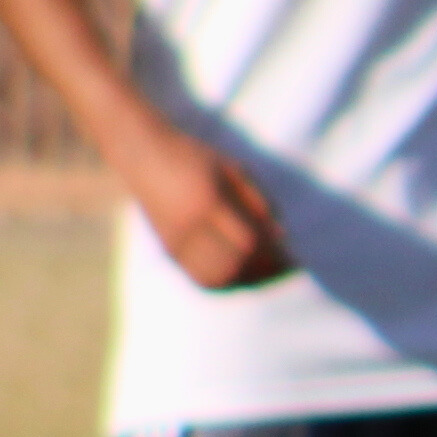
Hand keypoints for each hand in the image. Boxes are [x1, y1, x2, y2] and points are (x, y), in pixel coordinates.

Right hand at [126, 134, 295, 290]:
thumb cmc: (195, 157)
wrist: (142, 155)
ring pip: (216, 278)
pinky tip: (245, 272)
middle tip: (285, 267)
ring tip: (268, 271)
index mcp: (207, 202)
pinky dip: (228, 281)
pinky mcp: (168, 248)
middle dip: (264, 271)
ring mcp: (174, 240)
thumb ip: (259, 200)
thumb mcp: (234, 169)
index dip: (274, 253)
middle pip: (233, 266)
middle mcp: (187, 227)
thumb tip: (282, 236)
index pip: (248, 241)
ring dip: (247, 280)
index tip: (293, 254)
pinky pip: (200, 277)